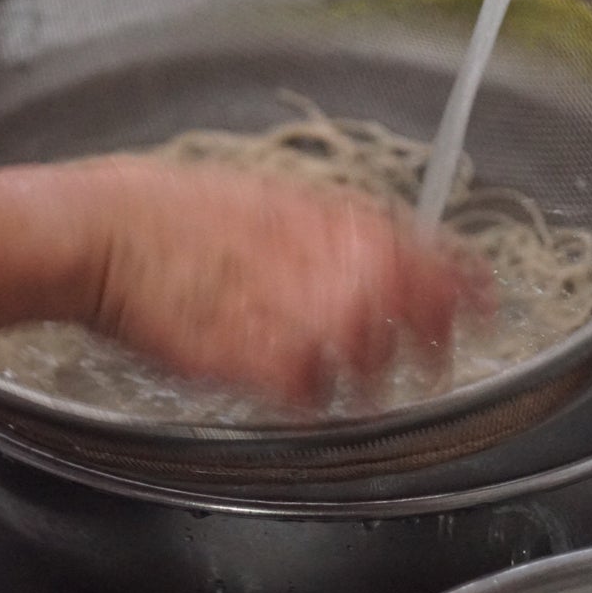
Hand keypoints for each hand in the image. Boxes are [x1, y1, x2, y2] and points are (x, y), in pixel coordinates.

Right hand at [70, 157, 486, 403]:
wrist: (107, 233)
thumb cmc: (170, 208)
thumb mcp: (262, 190)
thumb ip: (324, 221)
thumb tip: (369, 240)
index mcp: (330, 217)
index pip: (427, 251)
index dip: (466, 280)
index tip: (484, 297)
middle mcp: (327, 265)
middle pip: (416, 314)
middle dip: (437, 340)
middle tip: (435, 355)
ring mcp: (296, 317)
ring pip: (375, 365)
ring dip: (376, 377)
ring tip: (364, 380)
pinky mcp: (259, 364)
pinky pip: (317, 400)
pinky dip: (317, 402)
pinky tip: (303, 392)